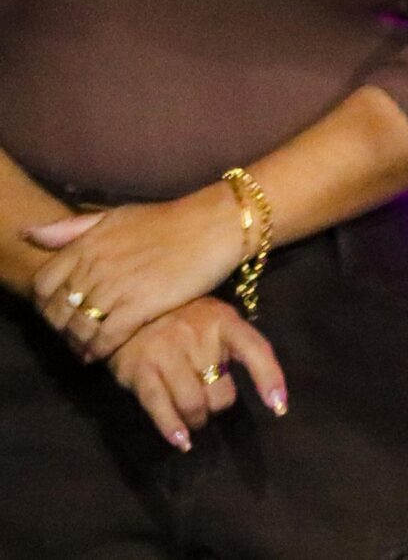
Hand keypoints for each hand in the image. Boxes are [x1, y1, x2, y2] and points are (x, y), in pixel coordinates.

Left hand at [27, 190, 244, 362]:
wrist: (214, 225)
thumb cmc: (168, 220)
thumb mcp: (116, 215)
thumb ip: (73, 227)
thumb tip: (30, 234)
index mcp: (87, 244)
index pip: (44, 284)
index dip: (46, 304)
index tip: (58, 312)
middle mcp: (95, 265)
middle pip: (59, 310)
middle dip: (61, 328)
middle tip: (71, 337)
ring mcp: (117, 286)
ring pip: (80, 327)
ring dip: (78, 344)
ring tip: (84, 351)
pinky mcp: (140, 306)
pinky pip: (106, 337)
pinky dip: (98, 350)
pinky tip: (101, 355)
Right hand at [106, 297, 286, 452]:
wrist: (129, 309)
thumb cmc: (183, 320)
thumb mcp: (216, 321)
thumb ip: (236, 348)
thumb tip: (268, 391)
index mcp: (223, 321)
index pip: (255, 349)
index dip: (269, 378)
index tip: (278, 407)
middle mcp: (197, 335)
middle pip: (221, 391)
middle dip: (218, 405)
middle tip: (209, 402)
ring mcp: (167, 352)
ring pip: (193, 404)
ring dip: (197, 420)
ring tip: (194, 419)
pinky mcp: (140, 370)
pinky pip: (160, 406)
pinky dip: (171, 428)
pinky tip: (180, 441)